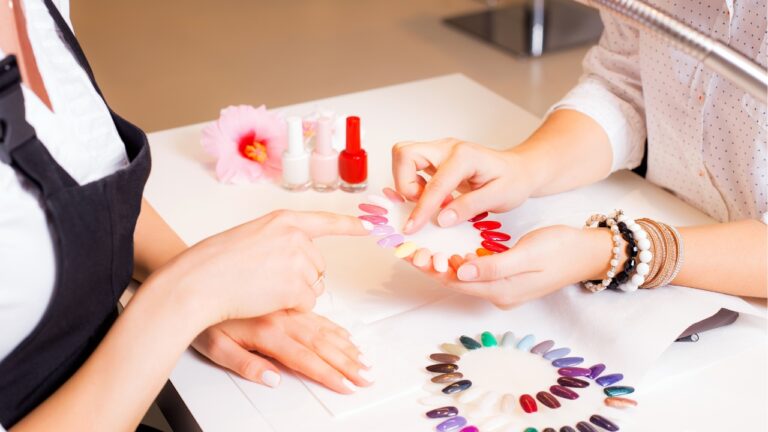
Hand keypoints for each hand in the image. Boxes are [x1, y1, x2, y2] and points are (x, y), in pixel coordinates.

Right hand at [155, 210, 367, 326]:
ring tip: (262, 287)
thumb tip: (299, 256)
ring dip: (295, 294)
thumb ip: (279, 241)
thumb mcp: (251, 237)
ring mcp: (297, 260)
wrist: (199, 280)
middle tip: (267, 279)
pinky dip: (291, 307)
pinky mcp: (296, 285)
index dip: (352, 225)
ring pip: (314, 286)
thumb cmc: (214, 262)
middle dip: (300, 278)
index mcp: (283, 220)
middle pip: (318, 265)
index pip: (326, 221)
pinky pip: (308, 303)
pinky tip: (266, 299)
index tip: (372, 224)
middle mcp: (295, 236)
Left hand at [193, 311, 372, 393]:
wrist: (195, 276)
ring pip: (323, 326)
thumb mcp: (214, 347)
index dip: (329, 374)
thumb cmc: (203, 314)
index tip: (347, 386)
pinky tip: (343, 333)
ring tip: (362, 358)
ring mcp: (285, 303)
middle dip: (347, 362)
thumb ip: (245, 365)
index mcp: (267, 331)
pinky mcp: (285, 293)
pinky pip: (316, 309)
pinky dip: (332, 324)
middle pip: (322, 343)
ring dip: (345, 344)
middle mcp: (281, 316)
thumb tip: (272, 378)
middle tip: (366, 376)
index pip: (305, 359)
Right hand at [391, 138, 537, 233]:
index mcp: (465, 156)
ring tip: (429, 202)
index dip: (421, 208)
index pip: (434, 183)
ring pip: (404, 156)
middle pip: (405, 153)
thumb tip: (442, 219)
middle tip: (421, 204)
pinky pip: (411, 165)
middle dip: (404, 183)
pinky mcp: (435, 158)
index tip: (412, 227)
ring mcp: (439, 151)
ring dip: (406, 182)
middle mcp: (447, 148)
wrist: (519, 169)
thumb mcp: (500, 197)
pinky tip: (432, 197)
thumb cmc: (513, 181)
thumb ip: (470, 207)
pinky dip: (412, 182)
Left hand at [407, 226, 614, 307]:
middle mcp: (499, 295)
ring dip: (442, 265)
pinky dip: (459, 262)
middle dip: (431, 267)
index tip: (411, 254)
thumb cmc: (561, 249)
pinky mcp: (507, 279)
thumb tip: (462, 272)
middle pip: (456, 282)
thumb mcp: (527, 253)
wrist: (588, 253)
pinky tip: (448, 251)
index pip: (457, 282)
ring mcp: (503, 289)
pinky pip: (475, 273)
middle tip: (409, 250)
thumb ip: (494, 265)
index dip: (432, 269)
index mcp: (502, 291)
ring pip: (464, 278)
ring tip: (421, 249)